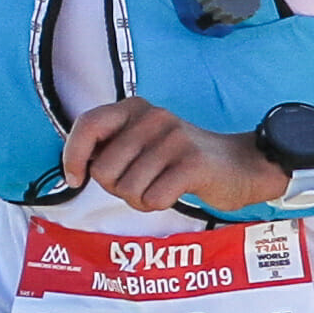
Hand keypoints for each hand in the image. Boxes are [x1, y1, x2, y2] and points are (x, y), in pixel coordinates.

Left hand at [61, 102, 280, 216]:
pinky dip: (158, 205)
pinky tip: (173, 194)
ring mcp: (174, 139)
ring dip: (140, 200)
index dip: (73, 156)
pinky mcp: (193, 163)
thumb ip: (111, 146)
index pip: (87, 126)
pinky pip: (153, 198)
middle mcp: (152, 117)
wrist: (240, 166)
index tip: (75, 179)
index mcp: (134, 108)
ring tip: (160, 188)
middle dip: (116, 188)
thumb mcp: (143, 141)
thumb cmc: (181, 160)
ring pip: (128, 189)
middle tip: (140, 183)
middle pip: (104, 170)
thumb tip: (74, 166)